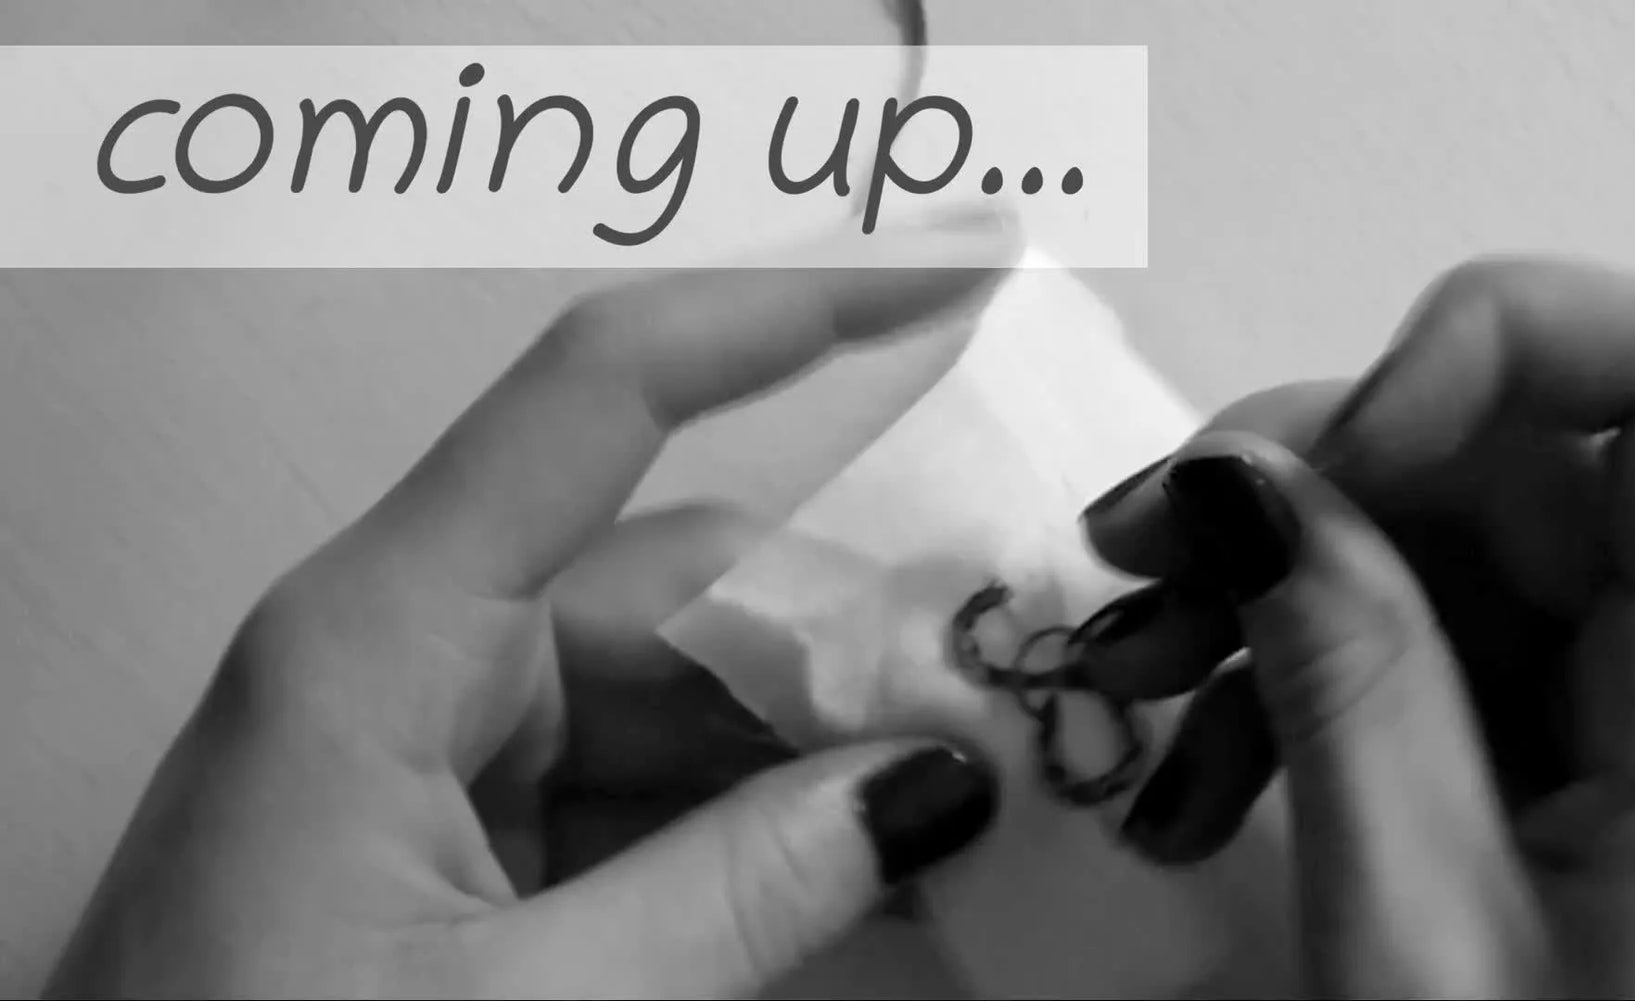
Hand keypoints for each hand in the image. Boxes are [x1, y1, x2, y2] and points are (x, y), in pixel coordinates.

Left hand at [43, 214, 1015, 998]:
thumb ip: (744, 895)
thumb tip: (933, 784)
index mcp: (386, 635)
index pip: (604, 394)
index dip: (789, 311)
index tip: (956, 273)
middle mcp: (414, 652)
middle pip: (676, 576)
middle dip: (850, 631)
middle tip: (1015, 693)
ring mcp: (440, 747)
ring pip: (676, 690)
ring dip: (818, 741)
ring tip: (971, 801)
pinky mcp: (459, 832)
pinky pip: (640, 785)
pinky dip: (753, 820)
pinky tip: (865, 865)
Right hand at [1079, 258, 1634, 996]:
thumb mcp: (1415, 937)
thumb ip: (1343, 679)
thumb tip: (1245, 485)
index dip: (1491, 349)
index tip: (1316, 468)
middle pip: (1539, 455)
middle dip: (1311, 489)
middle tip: (1132, 566)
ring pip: (1482, 554)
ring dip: (1291, 601)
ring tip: (1144, 704)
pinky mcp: (1630, 758)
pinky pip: (1479, 652)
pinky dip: (1335, 684)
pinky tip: (1217, 782)